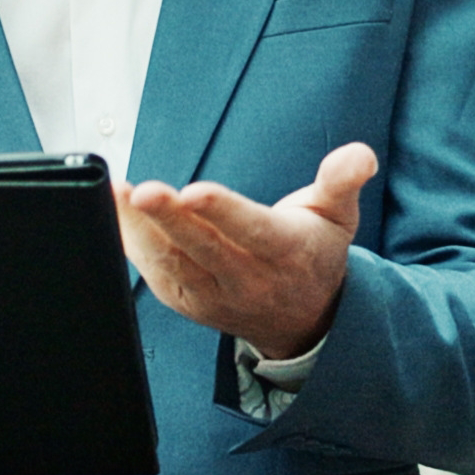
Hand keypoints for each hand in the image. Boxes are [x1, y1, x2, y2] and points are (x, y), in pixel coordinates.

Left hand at [113, 142, 375, 360]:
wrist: (301, 319)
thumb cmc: (312, 253)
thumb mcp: (337, 215)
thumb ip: (342, 181)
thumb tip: (359, 155)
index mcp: (285, 251)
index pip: (252, 231)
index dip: (223, 211)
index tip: (195, 190)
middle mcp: (248, 278)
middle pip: (204, 247)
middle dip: (169, 218)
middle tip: (142, 191)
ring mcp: (213, 295)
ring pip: (172, 263)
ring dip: (140, 230)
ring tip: (118, 194)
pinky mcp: (187, 301)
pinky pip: (155, 273)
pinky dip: (131, 243)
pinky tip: (115, 212)